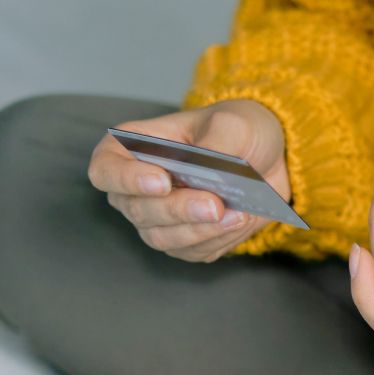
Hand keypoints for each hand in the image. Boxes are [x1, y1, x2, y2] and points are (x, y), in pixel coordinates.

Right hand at [88, 99, 287, 261]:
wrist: (268, 160)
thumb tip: (207, 174)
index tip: (162, 182)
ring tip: (236, 214)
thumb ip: (217, 144)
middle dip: (177, 210)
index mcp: (135, 146)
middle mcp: (137, 186)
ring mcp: (158, 217)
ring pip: (160, 237)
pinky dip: (216, 239)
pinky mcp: (184, 240)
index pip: (105, 168)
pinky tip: (240, 221)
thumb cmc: (239, 130)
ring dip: (199, 230)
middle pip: (136, 209)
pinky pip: (191, 251)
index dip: (125, 179)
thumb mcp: (234, 123)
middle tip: (214, 205)